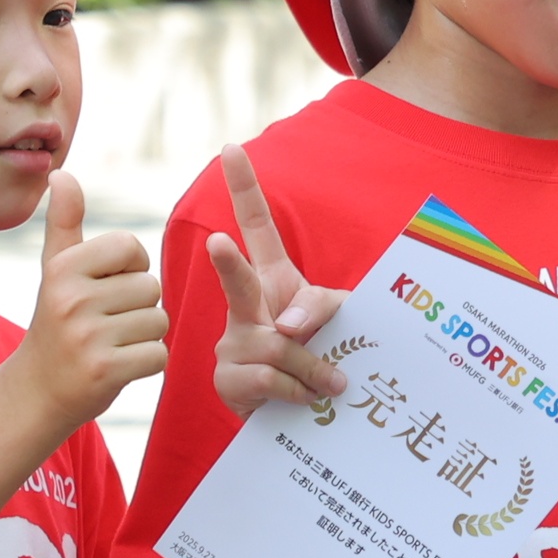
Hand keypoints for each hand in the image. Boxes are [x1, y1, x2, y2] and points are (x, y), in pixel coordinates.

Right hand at [16, 175, 167, 421]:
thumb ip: (65, 222)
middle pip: (151, 287)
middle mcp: (72, 299)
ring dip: (144, 335)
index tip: (104, 288)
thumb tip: (60, 174)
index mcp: (63, 268)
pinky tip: (118, 366)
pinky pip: (158, 355)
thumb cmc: (57, 322)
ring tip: (109, 344)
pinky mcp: (105, 371)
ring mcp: (87, 337)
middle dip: (138, 306)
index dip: (130, 268)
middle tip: (105, 324)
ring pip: (158, 321)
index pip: (132, 247)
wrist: (36, 391)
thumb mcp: (56, 270)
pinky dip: (147, 363)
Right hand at [202, 146, 348, 416]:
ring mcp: (232, 342)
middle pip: (236, 279)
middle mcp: (246, 306)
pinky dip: (297, 391)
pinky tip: (303, 400)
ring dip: (312, 368)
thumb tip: (284, 327)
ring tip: (328, 384)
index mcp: (272, 280)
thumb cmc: (322, 354)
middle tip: (218, 242)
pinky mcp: (227, 379)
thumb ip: (322, 308)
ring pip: (276, 346)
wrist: (302, 410)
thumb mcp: (338, 320)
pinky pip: (268, 379)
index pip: (257, 226)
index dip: (244, 187)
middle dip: (228, 262)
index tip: (231, 147)